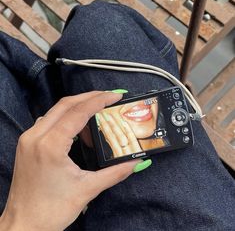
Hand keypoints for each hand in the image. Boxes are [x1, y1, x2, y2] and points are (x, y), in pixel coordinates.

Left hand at [0, 91, 141, 230]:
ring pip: (56, 110)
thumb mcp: (88, 189)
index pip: (78, 112)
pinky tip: (79, 124)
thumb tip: (135, 162)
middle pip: (66, 104)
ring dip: (78, 105)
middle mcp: (35, 136)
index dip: (99, 100)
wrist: (24, 225)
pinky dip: (67, 117)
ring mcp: (29, 138)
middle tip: (109, 96)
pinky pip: (50, 120)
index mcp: (50, 146)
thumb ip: (115, 173)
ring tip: (98, 109)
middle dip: (90, 97)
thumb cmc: (50, 211)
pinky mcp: (28, 143)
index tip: (114, 95)